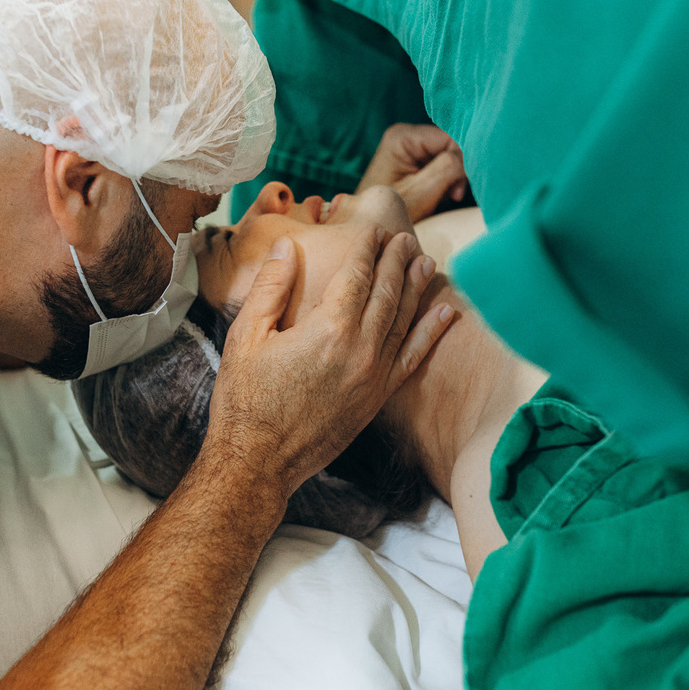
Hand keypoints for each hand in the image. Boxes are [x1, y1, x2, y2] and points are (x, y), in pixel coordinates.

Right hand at [204, 229, 454, 496]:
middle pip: (386, 293)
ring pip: (403, 320)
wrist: (258, 461)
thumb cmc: (244, 398)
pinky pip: (412, 358)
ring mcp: (373, 375)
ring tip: (424, 261)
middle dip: (395, 261)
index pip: (356, 275)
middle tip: (403, 237)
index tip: (373, 229)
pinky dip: (430, 333)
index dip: (366, 248)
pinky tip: (444, 313)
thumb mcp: (246, 335)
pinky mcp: (376, 398)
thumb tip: (288, 246)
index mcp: (327, 328)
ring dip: (416, 287)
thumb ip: (271, 286)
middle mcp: (360, 349)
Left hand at [357, 124, 466, 221]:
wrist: (374, 231)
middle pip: (450, 145)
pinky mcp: (416, 160)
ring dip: (454, 177)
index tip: (457, 190)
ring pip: (450, 155)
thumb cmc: (388, 216)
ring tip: (445, 197)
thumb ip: (447, 169)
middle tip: (452, 196)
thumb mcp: (420, 193)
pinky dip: (448, 180)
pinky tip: (442, 194)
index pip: (449, 138)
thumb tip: (473, 154)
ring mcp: (411, 147)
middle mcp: (406, 135)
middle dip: (457, 170)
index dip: (461, 161)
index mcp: (402, 137)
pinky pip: (443, 163)